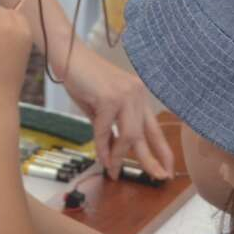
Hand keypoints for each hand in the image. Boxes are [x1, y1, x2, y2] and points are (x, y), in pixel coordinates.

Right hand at [59, 47, 172, 178]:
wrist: (67, 55)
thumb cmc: (80, 78)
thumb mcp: (98, 105)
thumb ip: (108, 125)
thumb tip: (112, 151)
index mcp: (138, 96)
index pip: (155, 128)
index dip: (162, 150)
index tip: (166, 168)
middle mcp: (137, 95)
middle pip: (146, 135)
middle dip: (151, 159)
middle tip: (157, 177)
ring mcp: (125, 96)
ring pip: (129, 135)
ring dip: (121, 157)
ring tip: (115, 172)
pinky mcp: (109, 98)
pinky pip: (105, 130)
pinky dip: (102, 147)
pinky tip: (102, 158)